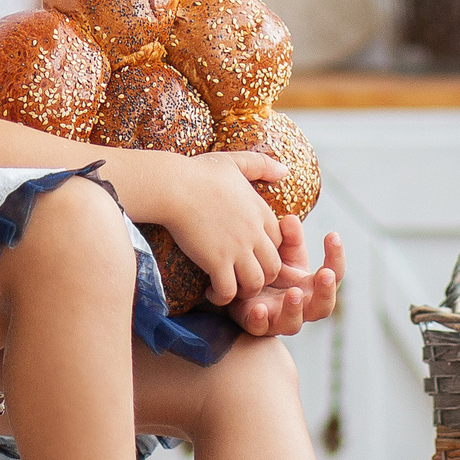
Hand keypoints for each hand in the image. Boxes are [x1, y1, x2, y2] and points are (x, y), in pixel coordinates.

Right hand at [155, 150, 291, 305]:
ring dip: (244, 290)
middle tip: (243, 278)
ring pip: (255, 283)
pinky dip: (222, 297)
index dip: (267, 252)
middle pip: (273, 267)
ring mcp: (237, 249)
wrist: (174, 186)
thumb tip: (285, 171)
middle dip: (262, 276)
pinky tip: (210, 293)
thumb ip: (262, 165)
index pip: (280, 242)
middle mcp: (254, 232)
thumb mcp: (235, 162)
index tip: (251, 255)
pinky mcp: (217, 261)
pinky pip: (229, 291)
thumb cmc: (198, 172)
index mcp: (260, 211)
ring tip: (229, 289)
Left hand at [230, 229, 343, 336]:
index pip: (333, 274)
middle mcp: (301, 305)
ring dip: (295, 308)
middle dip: (326, 291)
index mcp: (311, 286)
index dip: (336, 257)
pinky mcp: (256, 324)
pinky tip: (259, 309)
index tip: (332, 235)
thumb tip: (290, 220)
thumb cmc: (268, 268)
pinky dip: (261, 319)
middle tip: (325, 274)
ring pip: (293, 322)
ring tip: (294, 293)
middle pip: (323, 306)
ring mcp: (279, 318)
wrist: (239, 285)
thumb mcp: (280, 250)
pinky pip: (261, 328)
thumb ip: (287, 237)